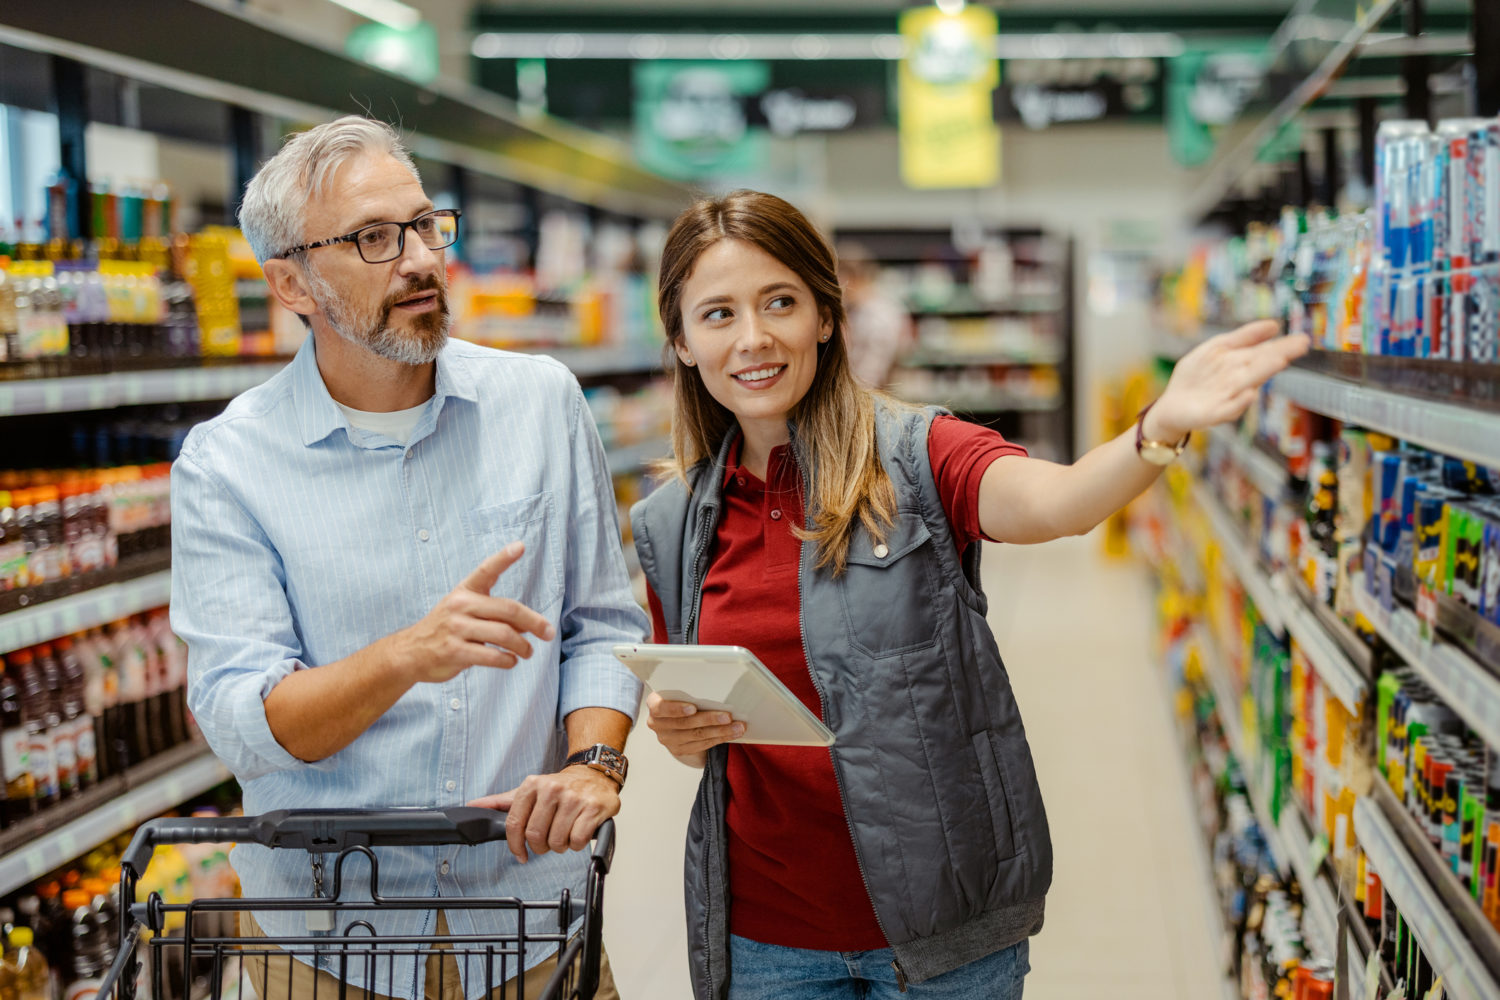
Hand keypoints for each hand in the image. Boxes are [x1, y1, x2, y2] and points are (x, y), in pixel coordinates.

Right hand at [391, 543, 555, 683]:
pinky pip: (491, 656)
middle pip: (508, 610)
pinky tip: (510, 661)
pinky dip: (507, 660)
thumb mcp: (466, 613)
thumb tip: (530, 625)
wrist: (409, 652)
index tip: (520, 546)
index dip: (504, 558)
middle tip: (548, 633)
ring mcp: (456, 628)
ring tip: (528, 652)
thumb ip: (496, 616)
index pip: (486, 570)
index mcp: (464, 591)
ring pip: (503, 635)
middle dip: (534, 622)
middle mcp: (460, 605)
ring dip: (523, 646)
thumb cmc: (446, 630)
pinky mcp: (454, 651)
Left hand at [468, 767, 619, 862]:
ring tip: (564, 834)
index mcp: (532, 785)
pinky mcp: (592, 809)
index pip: (514, 824)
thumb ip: (501, 802)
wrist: (594, 775)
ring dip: (560, 846)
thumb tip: (473, 806)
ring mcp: (573, 799)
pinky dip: (577, 844)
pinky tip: (578, 832)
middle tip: (547, 841)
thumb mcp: (530, 790)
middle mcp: (552, 789)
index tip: (520, 854)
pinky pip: (578, 841)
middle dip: (540, 846)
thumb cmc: (560, 788)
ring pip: (557, 841)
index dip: (515, 845)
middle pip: (535, 836)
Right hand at [644, 692, 744, 762]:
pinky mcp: (680, 750)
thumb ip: (688, 691)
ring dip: (721, 731)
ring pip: (697, 735)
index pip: (660, 707)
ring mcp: (668, 739)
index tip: (693, 707)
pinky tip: (733, 733)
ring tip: (738, 726)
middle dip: (709, 719)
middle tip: (728, 716)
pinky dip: (720, 738)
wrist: (675, 722)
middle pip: (685, 723)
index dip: (676, 709)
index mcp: (654, 704)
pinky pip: (703, 744)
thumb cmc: (679, 699)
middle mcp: (657, 724)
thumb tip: (717, 686)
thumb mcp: (678, 692)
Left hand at [1147, 321, 1310, 442]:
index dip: (1283, 346)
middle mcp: (1238, 380)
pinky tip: (1249, 394)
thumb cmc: (1198, 375)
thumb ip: (1243, 337)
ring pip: (1247, 384)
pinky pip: (1228, 408)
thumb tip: (1274, 325)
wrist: (1172, 404)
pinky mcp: (1214, 413)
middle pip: (1260, 366)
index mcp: (1241, 364)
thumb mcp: (1217, 348)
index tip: (1303, 339)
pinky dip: (1238, 403)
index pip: (1265, 352)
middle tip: (1300, 346)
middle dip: (1278, 355)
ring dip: (1262, 373)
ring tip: (1278, 361)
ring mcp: (1228, 397)